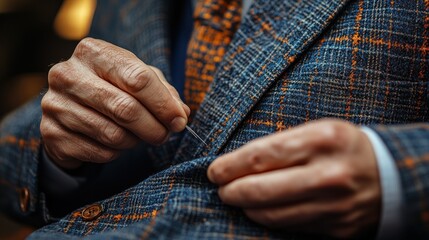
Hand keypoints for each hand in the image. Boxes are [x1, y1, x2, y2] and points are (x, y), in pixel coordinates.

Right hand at [41, 38, 189, 168]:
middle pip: (125, 108)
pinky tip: (115, 144)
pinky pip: (99, 152)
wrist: (70, 109)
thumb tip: (181, 115)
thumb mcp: (138, 80)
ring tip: (138, 136)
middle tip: (164, 135)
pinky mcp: (51, 133)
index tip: (179, 120)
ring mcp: (55, 104)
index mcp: (93, 52)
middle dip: (154, 127)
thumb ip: (164, 93)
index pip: (138, 78)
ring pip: (113, 134)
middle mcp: (68, 74)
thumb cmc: (112, 89)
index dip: (164, 104)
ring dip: (135, 141)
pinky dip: (116, 153)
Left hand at [207, 119, 380, 237]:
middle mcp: (327, 174)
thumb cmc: (343, 148)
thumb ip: (280, 144)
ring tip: (237, 198)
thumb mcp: (317, 131)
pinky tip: (260, 210)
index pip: (260, 156)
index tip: (214, 171)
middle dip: (231, 191)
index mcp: (320, 140)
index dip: (230, 166)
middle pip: (261, 189)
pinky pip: (290, 227)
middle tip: (221, 188)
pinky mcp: (336, 228)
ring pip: (272, 214)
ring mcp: (333, 205)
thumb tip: (237, 162)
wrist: (390, 174)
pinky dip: (268, 219)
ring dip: (246, 208)